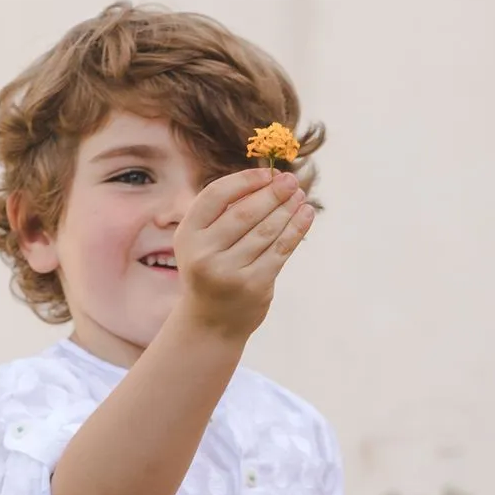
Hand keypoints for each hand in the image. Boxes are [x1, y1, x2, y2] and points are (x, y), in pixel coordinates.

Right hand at [173, 167, 314, 340]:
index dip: (244, 180)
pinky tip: (306, 214)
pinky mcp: (253, 285)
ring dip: (288, 209)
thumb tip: (268, 178)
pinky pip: (281, 250)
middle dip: (272, 193)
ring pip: (266, 230)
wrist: (212, 321)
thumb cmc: (212, 269)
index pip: (216, 195)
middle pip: (244, 212)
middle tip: (291, 180)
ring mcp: (228, 271)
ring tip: (300, 196)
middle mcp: (204, 253)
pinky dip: (296, 229)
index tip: (267, 172)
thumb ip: (225, 213)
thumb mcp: (204, 241)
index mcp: (187, 234)